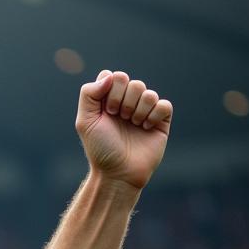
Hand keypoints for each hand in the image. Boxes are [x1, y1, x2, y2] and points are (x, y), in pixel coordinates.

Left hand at [76, 70, 171, 190]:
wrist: (118, 173)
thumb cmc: (100, 149)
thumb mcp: (85, 122)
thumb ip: (89, 93)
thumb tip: (110, 76)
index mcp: (109, 100)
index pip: (115, 77)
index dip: (111, 91)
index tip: (106, 112)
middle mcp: (127, 103)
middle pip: (132, 83)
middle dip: (124, 103)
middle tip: (119, 120)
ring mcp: (144, 111)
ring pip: (148, 93)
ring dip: (138, 112)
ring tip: (133, 127)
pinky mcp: (160, 121)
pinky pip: (164, 105)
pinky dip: (154, 116)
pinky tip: (146, 129)